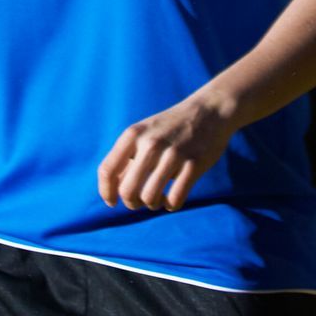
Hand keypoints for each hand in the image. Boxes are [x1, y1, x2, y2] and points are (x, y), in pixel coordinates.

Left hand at [98, 86, 238, 212]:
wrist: (209, 110)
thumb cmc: (171, 127)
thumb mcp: (145, 133)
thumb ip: (128, 158)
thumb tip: (113, 191)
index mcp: (133, 134)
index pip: (107, 170)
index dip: (106, 192)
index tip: (112, 202)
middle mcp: (150, 143)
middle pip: (127, 191)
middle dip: (132, 203)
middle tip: (141, 200)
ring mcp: (173, 154)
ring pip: (150, 198)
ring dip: (153, 204)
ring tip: (159, 197)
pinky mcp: (193, 164)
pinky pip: (174, 200)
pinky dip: (171, 205)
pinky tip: (174, 198)